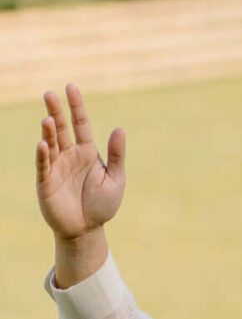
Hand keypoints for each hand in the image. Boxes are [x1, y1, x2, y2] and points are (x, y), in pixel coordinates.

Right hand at [37, 84, 125, 261]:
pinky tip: (43, 143)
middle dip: (56, 111)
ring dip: (48, 132)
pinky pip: (44, 165)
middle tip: (49, 94)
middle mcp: (69, 155)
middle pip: (61, 129)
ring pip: (51, 144)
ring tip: (48, 119)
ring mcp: (56, 167)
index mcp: (87, 152)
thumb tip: (120, 128)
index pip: (80, 124)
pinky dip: (43, 154)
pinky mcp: (46, 182)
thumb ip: (117, 155)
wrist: (87, 230)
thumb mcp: (116, 179)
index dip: (76, 106)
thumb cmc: (102, 205)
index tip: (71, 87)